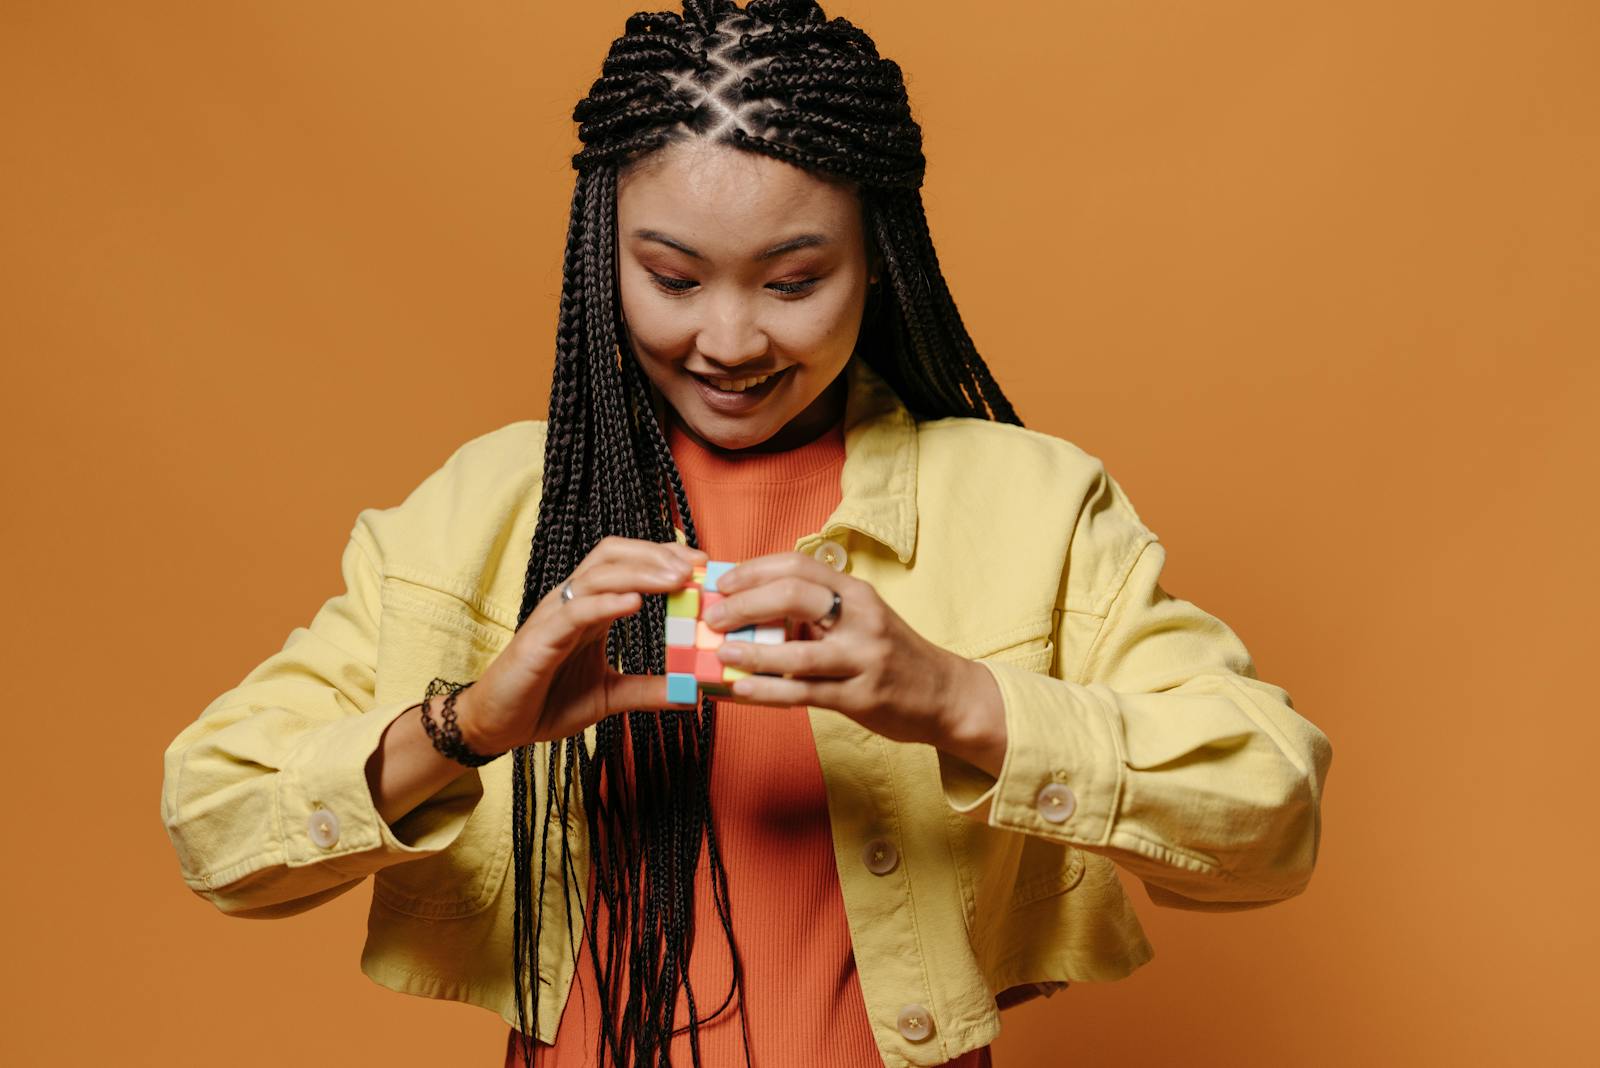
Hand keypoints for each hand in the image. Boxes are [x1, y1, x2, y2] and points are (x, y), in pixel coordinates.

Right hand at [459, 536, 708, 751]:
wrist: (500, 726)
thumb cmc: (547, 702)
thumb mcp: (610, 696)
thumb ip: (647, 690)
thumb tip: (693, 693)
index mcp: (591, 609)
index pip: (628, 564)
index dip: (663, 557)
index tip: (702, 565)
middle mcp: (572, 602)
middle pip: (613, 555)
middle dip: (656, 554)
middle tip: (695, 566)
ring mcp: (554, 616)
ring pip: (596, 575)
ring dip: (639, 572)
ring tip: (675, 580)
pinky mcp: (539, 639)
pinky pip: (574, 611)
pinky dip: (605, 603)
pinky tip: (633, 604)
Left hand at [705, 551, 1006, 763]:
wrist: (945, 695)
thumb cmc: (890, 654)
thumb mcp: (860, 618)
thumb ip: (816, 611)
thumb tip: (750, 609)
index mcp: (856, 592)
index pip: (799, 565)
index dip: (754, 570)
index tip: (723, 582)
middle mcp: (861, 618)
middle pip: (794, 596)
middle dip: (746, 604)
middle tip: (715, 615)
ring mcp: (862, 658)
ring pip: (798, 652)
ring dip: (751, 653)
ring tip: (721, 653)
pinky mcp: (861, 697)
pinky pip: (804, 693)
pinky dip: (768, 691)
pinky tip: (741, 690)